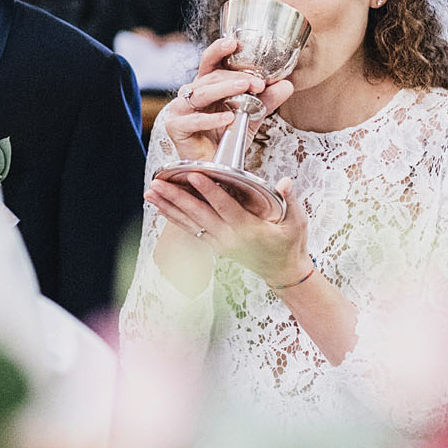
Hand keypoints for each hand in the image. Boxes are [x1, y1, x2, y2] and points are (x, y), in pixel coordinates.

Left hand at [145, 172, 308, 286]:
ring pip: (189, 223)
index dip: (208, 191)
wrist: (283, 271)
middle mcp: (229, 237)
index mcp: (248, 229)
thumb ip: (289, 200)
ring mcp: (220, 243)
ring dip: (168, 207)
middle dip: (176, 197)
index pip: (224, 207)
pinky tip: (161, 209)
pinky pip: (191, 231)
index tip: (194, 175)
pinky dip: (175, 219)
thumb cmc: (290, 244)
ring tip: (150, 193)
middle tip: (157, 183)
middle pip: (198, 214)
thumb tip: (285, 182)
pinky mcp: (215, 246)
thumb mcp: (296, 221)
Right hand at [162, 37, 294, 163]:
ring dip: (225, 89)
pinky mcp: (175, 127)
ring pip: (202, 93)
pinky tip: (228, 118)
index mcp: (207, 85)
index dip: (220, 50)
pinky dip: (212, 118)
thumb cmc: (227, 138)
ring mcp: (180, 108)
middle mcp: (191, 93)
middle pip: (211, 76)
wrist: (215, 168)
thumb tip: (287, 84)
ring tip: (245, 88)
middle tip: (258, 82)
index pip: (211, 62)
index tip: (235, 42)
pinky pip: (193, 120)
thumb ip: (267, 101)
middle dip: (235, 76)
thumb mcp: (252, 117)